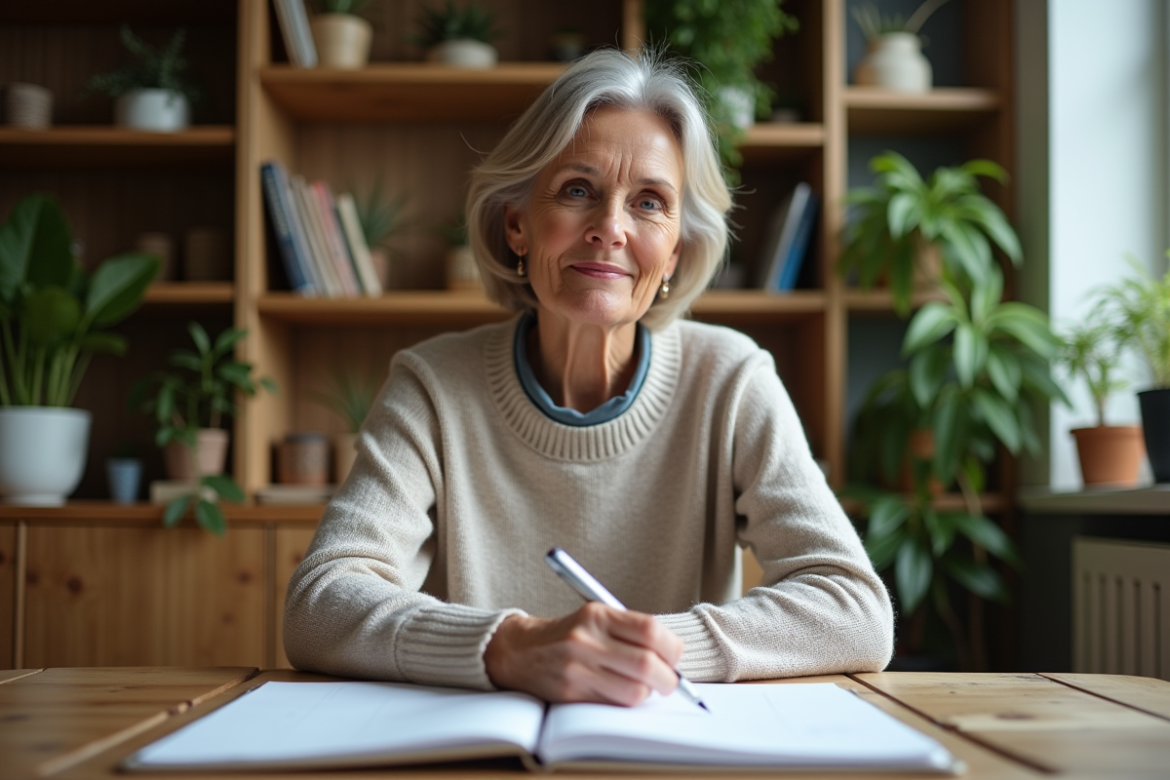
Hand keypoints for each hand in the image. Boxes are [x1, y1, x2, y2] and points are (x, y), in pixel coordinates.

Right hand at [484, 602, 682, 705]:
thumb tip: (674, 655)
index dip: (672, 647)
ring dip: (647, 693)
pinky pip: (614, 705)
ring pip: (635, 691)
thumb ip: (631, 630)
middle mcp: (586, 640)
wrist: (520, 651)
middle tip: (670, 681)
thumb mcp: (596, 617)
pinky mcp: (571, 694)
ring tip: (643, 686)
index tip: (675, 655)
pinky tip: (621, 692)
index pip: (650, 630)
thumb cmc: (568, 634)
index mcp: (597, 615)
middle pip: (647, 665)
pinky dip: (626, 701)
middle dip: (668, 678)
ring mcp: (577, 669)